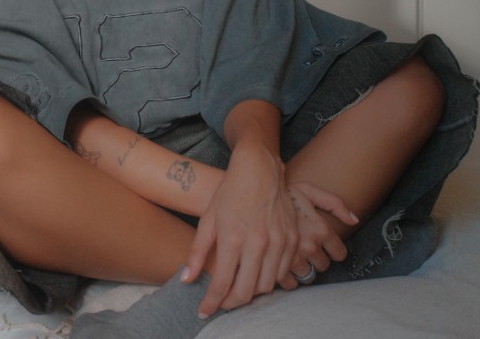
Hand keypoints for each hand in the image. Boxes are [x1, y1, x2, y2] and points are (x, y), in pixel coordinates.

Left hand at [183, 141, 297, 316]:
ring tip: (239, 286)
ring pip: (266, 285)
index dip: (212, 302)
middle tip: (222, 302)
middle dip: (232, 303)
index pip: (222, 284)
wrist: (259, 169)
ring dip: (251, 292)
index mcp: (233, 238)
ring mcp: (279, 241)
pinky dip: (270, 279)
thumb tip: (186, 280)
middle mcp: (258, 243)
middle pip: (247, 292)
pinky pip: (283, 272)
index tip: (204, 311)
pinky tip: (258, 273)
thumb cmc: (230, 192)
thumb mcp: (208, 220)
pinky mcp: (292, 239)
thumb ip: (197, 252)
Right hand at [277, 180, 357, 289]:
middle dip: (315, 259)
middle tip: (305, 249)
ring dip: (301, 269)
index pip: (339, 253)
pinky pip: (289, 283)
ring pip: (307, 275)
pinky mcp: (276, 266)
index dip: (332, 250)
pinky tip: (281, 266)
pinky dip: (287, 278)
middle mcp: (309, 245)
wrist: (251, 195)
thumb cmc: (281, 192)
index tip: (325, 247)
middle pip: (322, 266)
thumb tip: (355, 221)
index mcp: (320, 228)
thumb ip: (335, 204)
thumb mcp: (309, 190)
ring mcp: (293, 257)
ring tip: (292, 257)